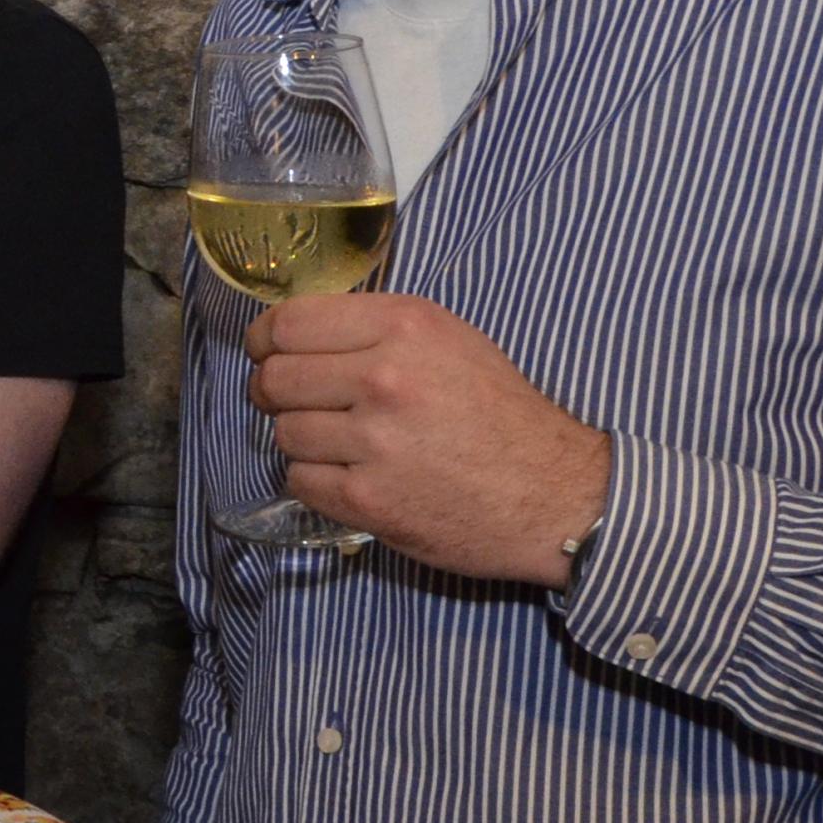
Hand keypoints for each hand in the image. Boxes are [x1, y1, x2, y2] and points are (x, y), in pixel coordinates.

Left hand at [247, 292, 611, 584]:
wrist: (557, 496)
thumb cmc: (502, 416)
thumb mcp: (451, 342)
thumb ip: (376, 330)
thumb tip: (296, 334)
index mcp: (405, 327)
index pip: (290, 324)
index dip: (265, 341)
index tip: (265, 353)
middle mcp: (385, 377)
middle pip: (275, 379)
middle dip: (272, 392)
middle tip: (291, 404)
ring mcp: (375, 441)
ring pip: (284, 432)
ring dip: (301, 440)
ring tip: (342, 444)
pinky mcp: (369, 499)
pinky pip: (300, 480)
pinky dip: (316, 481)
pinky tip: (351, 477)